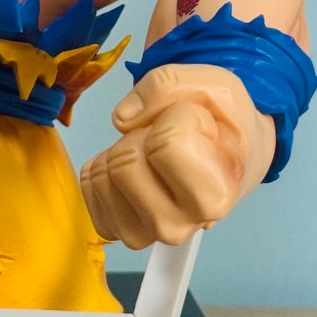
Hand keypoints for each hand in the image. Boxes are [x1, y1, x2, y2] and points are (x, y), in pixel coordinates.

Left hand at [79, 63, 274, 247]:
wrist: (229, 156)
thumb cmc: (223, 122)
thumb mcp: (212, 85)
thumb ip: (167, 85)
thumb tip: (122, 119)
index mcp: (214, 196)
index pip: (167, 143)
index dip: (177, 117)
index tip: (198, 125)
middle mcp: (178, 225)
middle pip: (125, 162)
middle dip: (142, 134)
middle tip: (170, 137)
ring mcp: (144, 232)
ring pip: (102, 175)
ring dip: (121, 148)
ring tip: (153, 153)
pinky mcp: (115, 227)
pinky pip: (88, 184)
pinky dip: (104, 163)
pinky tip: (134, 165)